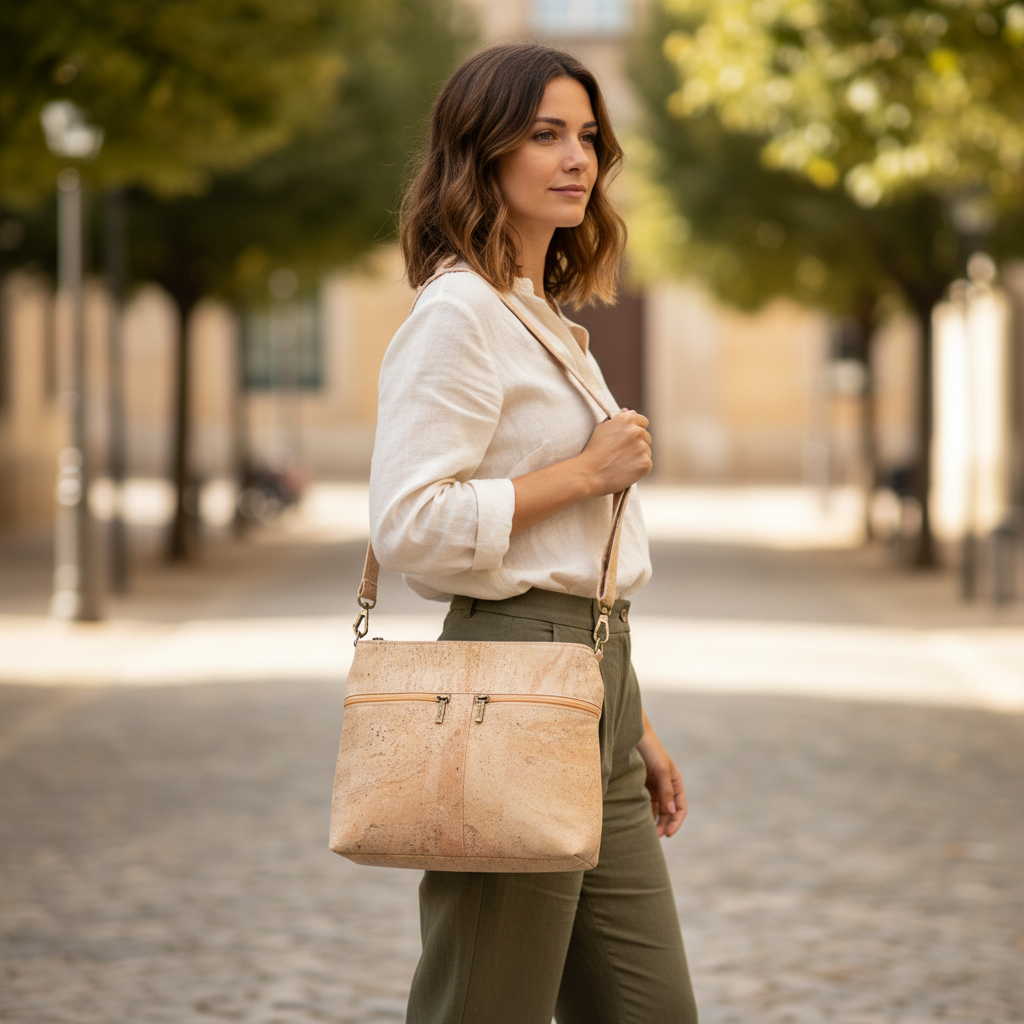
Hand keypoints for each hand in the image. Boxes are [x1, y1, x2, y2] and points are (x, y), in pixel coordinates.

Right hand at [577, 409, 652, 495]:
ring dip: (638, 456)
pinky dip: (638, 468)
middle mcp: (637, 431)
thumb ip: (618, 419)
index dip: (636, 430)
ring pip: (646, 451)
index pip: (643, 422)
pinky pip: (647, 464)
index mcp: (627, 419)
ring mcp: (643, 447)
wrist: (590, 473)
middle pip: (646, 436)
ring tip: (621, 462)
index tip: (628, 439)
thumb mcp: (602, 428)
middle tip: (621, 453)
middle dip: (637, 443)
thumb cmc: (594, 450)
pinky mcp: (646, 463)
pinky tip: (625, 470)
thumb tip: (629, 411)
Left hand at [636, 708, 686, 837]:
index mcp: (676, 782)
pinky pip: (645, 803)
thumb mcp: (661, 770)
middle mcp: (666, 786)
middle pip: (669, 812)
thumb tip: (671, 812)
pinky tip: (638, 821)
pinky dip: (644, 813)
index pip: (681, 808)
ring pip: (657, 810)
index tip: (668, 833)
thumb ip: (666, 791)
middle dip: (664, 825)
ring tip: (647, 834)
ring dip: (654, 822)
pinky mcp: (641, 785)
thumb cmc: (650, 750)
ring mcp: (654, 786)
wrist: (632, 734)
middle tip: (655, 838)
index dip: (676, 822)